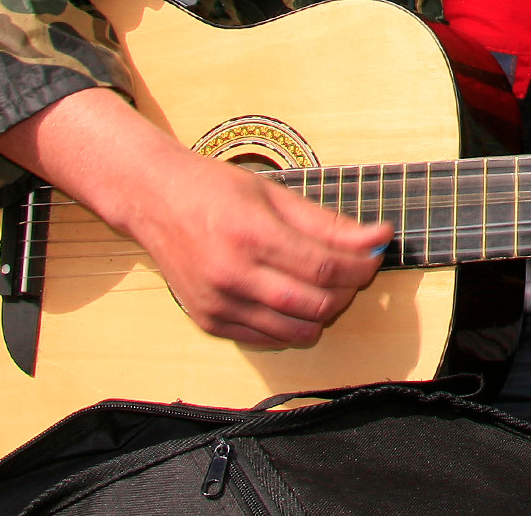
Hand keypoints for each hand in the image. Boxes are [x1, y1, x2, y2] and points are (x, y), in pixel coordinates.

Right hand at [127, 151, 390, 346]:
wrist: (154, 201)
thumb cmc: (215, 190)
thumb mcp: (276, 194)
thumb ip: (327, 223)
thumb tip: (377, 239)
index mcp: (252, 235)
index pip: (324, 268)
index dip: (361, 266)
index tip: (377, 252)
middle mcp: (233, 275)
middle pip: (315, 304)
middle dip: (349, 291)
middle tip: (356, 270)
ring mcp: (219, 304)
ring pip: (296, 330)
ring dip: (325, 312)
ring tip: (328, 285)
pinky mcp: (210, 322)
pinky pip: (268, 340)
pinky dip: (294, 326)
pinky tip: (296, 299)